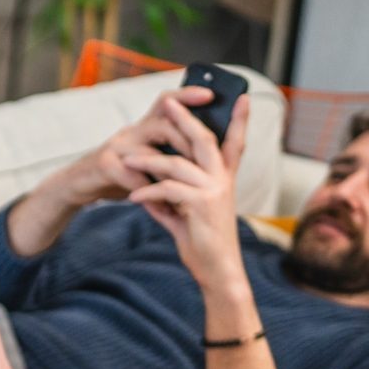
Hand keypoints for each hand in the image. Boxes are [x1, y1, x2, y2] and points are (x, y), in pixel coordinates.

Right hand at [9, 87, 235, 257]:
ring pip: (150, 151)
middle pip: (163, 123)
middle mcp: (131, 132)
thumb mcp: (144, 159)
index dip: (188, 95)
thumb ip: (167, 152)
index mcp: (144, 128)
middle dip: (188, 138)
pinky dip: (148, 189)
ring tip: (186, 182)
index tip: (211, 93)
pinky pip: (132, 174)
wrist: (76, 187)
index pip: (167, 102)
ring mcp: (116, 147)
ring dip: (170, 169)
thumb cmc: (117, 174)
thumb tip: (205, 149)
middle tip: (207, 156)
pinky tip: (159, 200)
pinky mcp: (104, 165)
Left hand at [123, 92, 251, 291]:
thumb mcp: (186, 214)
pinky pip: (168, 189)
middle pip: (203, 139)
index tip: (243, 97)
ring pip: (176, 163)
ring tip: (126, 160)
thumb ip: (170, 199)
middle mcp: (223, 180)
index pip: (235, 143)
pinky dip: (147, 192)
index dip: (240, 120)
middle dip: (184, 119)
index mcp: (224, 179)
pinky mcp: (202, 204)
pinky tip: (133, 197)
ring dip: (147, 161)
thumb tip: (146, 188)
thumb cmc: (202, 244)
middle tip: (167, 103)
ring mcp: (214, 190)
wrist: (217, 271)